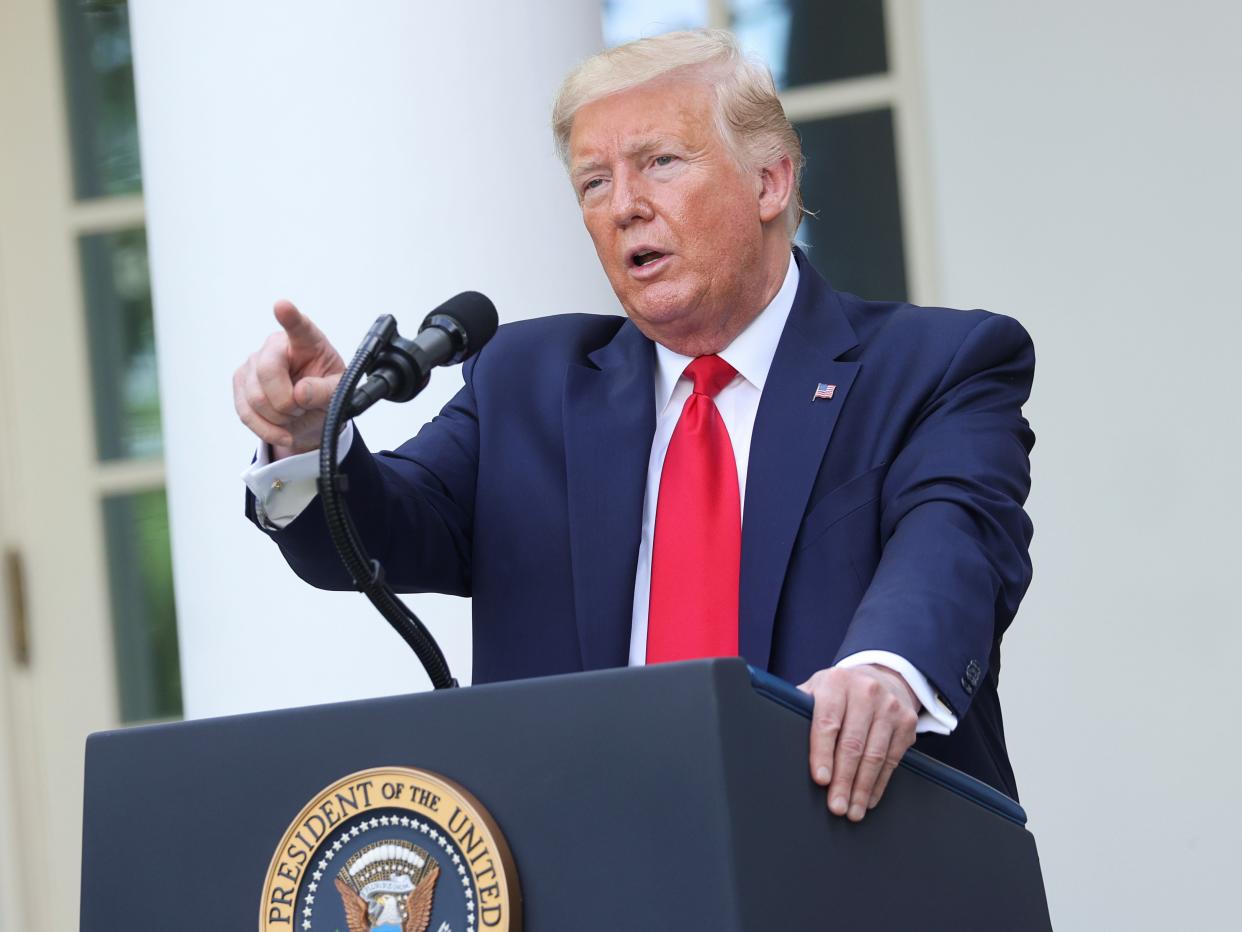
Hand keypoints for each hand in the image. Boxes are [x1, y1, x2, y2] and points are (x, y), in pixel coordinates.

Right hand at [233, 300, 344, 458]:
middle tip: (302, 406)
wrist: (310, 415)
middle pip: (267, 372)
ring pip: (256, 398)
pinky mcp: (240, 383)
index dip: (290, 317)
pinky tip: (283, 431)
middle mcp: (275, 346)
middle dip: (286, 401)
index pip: (298, 327)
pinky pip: (246, 413)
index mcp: (307, 341)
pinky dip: (267, 429)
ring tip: (294, 413)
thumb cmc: (325, 394)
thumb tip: (300, 393)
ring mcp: (253, 363)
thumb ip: (326, 392)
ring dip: (279, 417)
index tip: (282, 306)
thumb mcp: (338, 394)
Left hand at [799, 664, 919, 821]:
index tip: (820, 779)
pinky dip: (879, 783)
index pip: (827, 722)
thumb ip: (800, 708)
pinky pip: (892, 759)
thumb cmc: (839, 691)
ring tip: (852, 811)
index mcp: (836, 682)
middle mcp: (866, 691)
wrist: (881, 676)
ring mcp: (890, 706)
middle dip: (843, 780)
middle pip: (853, 744)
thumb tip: (777, 737)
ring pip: (875, 755)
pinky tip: (867, 799)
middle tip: (836, 806)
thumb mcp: (817, 688)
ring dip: (862, 787)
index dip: (823, 753)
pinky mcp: (907, 722)